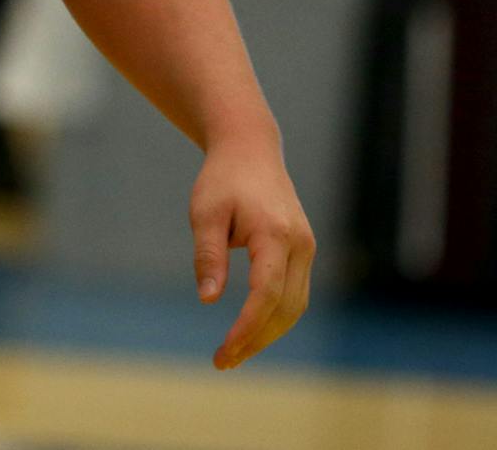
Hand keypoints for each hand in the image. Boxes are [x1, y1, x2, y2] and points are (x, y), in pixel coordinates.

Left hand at [189, 137, 314, 369]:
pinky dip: (275, 317)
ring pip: (295, 306)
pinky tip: (251, 330)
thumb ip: (208, 255)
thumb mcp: (205, 212)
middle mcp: (300, 245)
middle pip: (285, 308)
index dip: (247, 326)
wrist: (251, 151)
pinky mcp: (304, 251)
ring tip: (234, 353)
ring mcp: (307, 249)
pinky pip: (295, 294)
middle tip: (223, 361)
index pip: (265, 294)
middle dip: (256, 339)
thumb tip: (208, 300)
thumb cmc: (222, 180)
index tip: (225, 350)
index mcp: (274, 233)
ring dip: (267, 333)